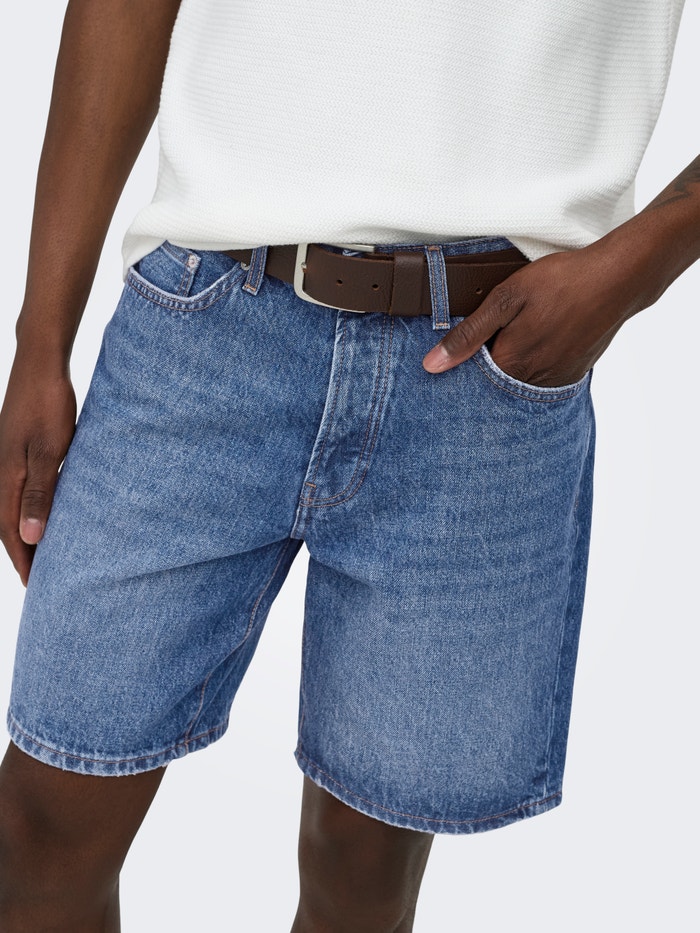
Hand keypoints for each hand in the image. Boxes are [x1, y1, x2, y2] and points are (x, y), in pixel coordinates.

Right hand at [0, 347, 75, 585]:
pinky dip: (31, 509)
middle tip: (41, 580)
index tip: (37, 587)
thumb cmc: (48, 403)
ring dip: (26, 532)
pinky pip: (21, 490)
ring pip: (13, 507)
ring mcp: (8, 460)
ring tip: (44, 553)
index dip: (24, 560)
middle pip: (8, 524)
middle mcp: (2, 472)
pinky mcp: (18, 449)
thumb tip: (31, 537)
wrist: (40, 363)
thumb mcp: (49, 450)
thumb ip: (41, 493)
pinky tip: (46, 512)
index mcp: (6, 478)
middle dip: (23, 553)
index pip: (10, 532)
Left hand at [422, 237, 648, 383]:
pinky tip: (540, 338)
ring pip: (520, 381)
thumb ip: (468, 334)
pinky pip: (544, 377)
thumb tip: (433, 365)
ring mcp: (557, 380)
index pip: (471, 380)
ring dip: (513, 363)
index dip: (462, 363)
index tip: (458, 350)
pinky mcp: (574, 373)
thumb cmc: (562, 281)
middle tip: (496, 332)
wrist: (619, 278)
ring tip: (521, 331)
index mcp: (511, 364)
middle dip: (486, 365)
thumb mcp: (506, 298)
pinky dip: (535, 363)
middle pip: (496, 383)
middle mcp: (533, 381)